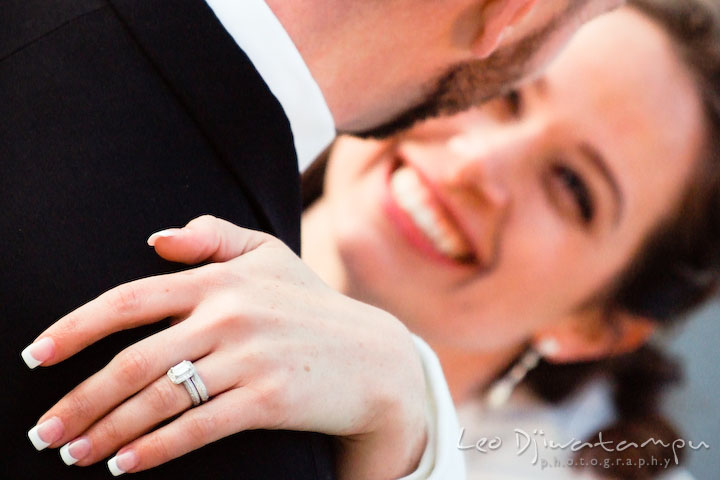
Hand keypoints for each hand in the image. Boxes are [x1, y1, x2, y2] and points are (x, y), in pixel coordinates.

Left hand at [22, 216, 426, 478]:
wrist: (373, 358)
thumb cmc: (313, 306)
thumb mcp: (271, 255)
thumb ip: (214, 235)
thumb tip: (154, 238)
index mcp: (220, 279)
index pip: (129, 300)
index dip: (75, 329)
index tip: (37, 356)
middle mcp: (230, 314)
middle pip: (132, 361)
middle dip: (77, 400)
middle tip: (42, 429)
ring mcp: (251, 357)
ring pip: (158, 400)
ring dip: (105, 432)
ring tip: (72, 453)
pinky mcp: (269, 399)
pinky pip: (195, 428)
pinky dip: (152, 450)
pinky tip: (124, 465)